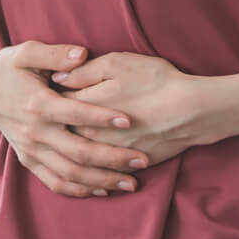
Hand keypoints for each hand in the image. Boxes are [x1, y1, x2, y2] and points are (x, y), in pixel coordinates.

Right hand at [0, 42, 150, 197]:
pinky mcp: (26, 159)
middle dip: (113, 158)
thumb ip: (56, 52)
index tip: (129, 120)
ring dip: (101, 180)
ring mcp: (30, 149)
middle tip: (142, 160)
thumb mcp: (27, 51)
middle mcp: (34, 131)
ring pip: (69, 173)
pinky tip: (102, 190)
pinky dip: (78, 190)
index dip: (102, 117)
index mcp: (38, 103)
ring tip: (130, 182)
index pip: (75, 114)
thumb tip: (83, 54)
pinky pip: (54, 182)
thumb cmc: (8, 66)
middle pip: (78, 152)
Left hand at [51, 52, 238, 165]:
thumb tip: (57, 78)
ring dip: (69, 153)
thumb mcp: (117, 64)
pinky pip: (101, 174)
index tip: (45, 94)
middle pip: (62, 134)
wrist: (193, 110)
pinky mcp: (126, 166)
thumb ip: (83, 72)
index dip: (49, 98)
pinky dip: (91, 174)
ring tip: (64, 147)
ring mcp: (109, 154)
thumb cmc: (155, 80)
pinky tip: (90, 170)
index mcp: (83, 107)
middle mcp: (90, 134)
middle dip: (54, 129)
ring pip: (79, 159)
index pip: (54, 105)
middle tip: (48, 122)